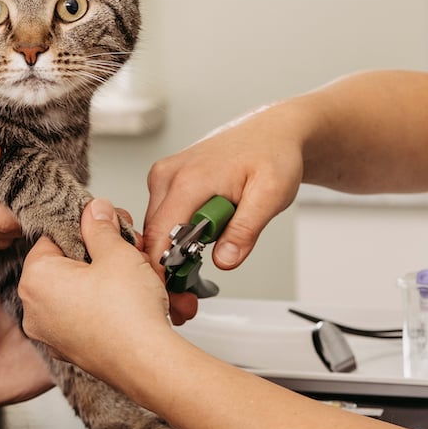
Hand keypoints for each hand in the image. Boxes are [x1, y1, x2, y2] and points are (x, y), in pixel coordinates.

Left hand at [19, 198, 173, 381]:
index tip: (109, 227)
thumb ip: (101, 226)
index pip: (54, 238)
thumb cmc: (127, 313)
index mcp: (36, 279)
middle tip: (132, 249)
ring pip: (81, 292)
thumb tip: (94, 211)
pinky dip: (108, 305)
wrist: (148, 363)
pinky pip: (88, 316)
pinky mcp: (72, 350)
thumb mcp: (117, 252)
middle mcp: (35, 310)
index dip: (86, 228)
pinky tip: (135, 299)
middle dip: (103, 255)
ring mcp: (52, 334)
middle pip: (69, 265)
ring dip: (110, 279)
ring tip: (141, 275)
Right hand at [142, 105, 306, 322]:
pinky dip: (180, 232)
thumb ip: (245, 230)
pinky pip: (164, 217)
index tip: (181, 295)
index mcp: (188, 180)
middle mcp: (168, 175)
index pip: (159, 237)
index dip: (165, 271)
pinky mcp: (167, 180)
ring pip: (157, 228)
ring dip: (178, 247)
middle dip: (173, 264)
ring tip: (214, 244)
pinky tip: (205, 230)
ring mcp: (164, 176)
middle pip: (154, 236)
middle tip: (202, 280)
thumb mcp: (271, 195)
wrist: (273, 132)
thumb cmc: (274, 155)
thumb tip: (223, 260)